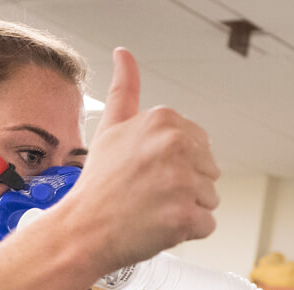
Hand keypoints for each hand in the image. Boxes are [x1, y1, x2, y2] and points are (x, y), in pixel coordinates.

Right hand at [61, 47, 220, 275]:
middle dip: (185, 186)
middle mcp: (176, 145)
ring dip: (187, 209)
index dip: (175, 164)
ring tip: (152, 209)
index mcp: (164, 120)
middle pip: (209, 171)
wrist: (82, 231)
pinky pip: (207, 224)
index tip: (146, 172)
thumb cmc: (98, 185)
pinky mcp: (187, 215)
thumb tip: (124, 54)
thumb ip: (126, 89)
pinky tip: (159, 225)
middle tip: (148, 193)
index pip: (199, 145)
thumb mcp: (110, 127)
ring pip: (210, 198)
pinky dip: (188, 231)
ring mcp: (183, 181)